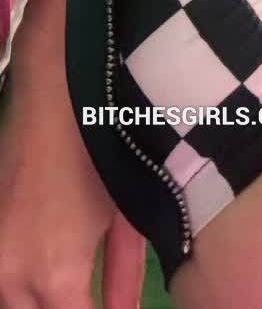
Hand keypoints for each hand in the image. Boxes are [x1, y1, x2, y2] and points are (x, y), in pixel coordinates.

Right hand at [0, 91, 146, 308]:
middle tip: (88, 293)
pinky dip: (23, 284)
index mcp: (56, 277)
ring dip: (42, 298)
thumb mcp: (123, 217)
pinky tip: (46, 267)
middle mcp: (13, 278)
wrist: (55, 99)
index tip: (112, 307)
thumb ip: (122, 274)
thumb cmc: (103, 152)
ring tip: (74, 282)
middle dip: (67, 306)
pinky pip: (4, 278)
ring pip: (14, 303)